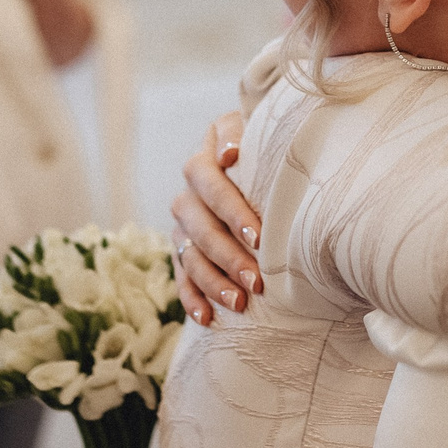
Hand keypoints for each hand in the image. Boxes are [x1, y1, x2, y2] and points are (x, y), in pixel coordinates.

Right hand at [169, 111, 259, 323]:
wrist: (257, 166)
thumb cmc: (264, 149)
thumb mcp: (256, 129)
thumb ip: (241, 134)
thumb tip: (230, 154)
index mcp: (203, 161)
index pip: (210, 185)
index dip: (233, 211)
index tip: (259, 237)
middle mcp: (188, 194)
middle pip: (202, 228)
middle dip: (229, 257)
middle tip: (257, 282)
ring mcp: (183, 225)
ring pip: (192, 256)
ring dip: (214, 282)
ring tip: (239, 303)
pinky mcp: (183, 252)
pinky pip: (182, 277)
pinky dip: (192, 298)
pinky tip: (206, 318)